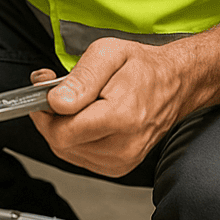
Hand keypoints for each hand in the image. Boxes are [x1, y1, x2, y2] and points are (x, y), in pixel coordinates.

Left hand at [29, 39, 186, 176]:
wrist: (174, 84)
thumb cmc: (143, 67)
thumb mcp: (109, 53)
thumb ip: (80, 78)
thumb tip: (56, 101)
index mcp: (121, 116)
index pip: (62, 132)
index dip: (44, 112)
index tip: (44, 93)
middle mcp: (124, 145)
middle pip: (61, 144)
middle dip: (51, 119)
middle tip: (58, 94)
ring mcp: (123, 160)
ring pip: (67, 152)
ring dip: (63, 129)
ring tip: (78, 104)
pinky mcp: (119, 166)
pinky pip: (80, 158)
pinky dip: (75, 139)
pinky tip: (86, 120)